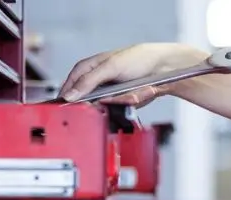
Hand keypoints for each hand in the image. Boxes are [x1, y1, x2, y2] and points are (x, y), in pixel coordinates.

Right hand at [59, 43, 207, 106]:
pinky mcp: (122, 101)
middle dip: (100, 102)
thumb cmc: (139, 59)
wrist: (164, 69)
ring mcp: (110, 92)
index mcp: (90, 67)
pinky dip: (130, 102)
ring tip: (133, 92)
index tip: (66, 107)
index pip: (71, 84)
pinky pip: (120, 108)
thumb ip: (88, 81)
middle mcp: (98, 81)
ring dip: (120, 101)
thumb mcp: (110, 67)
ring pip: (106, 106)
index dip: (68, 96)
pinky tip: (138, 94)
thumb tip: (70, 95)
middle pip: (88, 100)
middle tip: (110, 99)